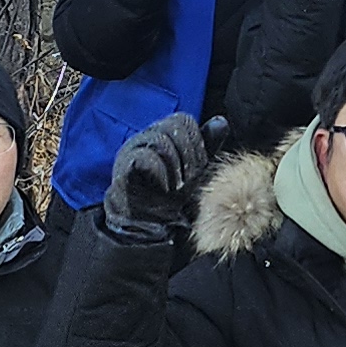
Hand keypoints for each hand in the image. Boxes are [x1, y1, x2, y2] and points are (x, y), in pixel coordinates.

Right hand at [105, 114, 212, 236]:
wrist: (146, 225)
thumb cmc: (171, 195)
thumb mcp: (194, 168)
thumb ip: (206, 145)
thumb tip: (221, 122)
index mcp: (161, 132)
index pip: (183, 121)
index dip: (197, 143)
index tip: (199, 167)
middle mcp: (145, 137)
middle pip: (174, 128)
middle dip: (188, 156)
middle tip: (189, 179)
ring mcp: (132, 151)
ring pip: (161, 142)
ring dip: (176, 166)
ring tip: (177, 186)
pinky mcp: (124, 169)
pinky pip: (145, 159)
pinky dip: (160, 174)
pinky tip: (165, 188)